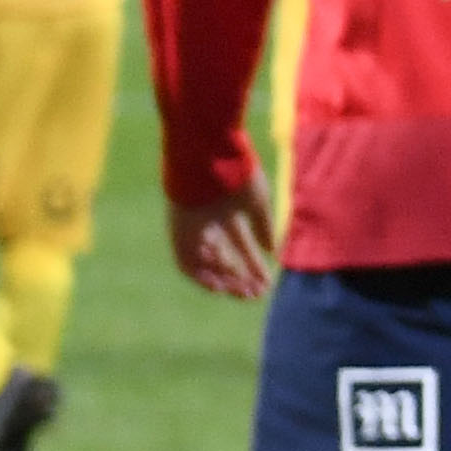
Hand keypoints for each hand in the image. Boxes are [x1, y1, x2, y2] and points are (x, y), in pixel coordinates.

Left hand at [168, 180, 275, 302]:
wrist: (209, 156)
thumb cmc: (235, 175)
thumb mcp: (257, 202)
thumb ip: (264, 227)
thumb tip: (272, 251)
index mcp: (230, 213)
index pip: (242, 246)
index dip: (254, 266)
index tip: (267, 283)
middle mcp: (211, 223)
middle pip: (225, 259)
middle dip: (241, 278)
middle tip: (256, 294)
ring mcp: (193, 228)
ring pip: (207, 263)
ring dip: (224, 280)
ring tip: (241, 291)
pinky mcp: (178, 231)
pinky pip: (186, 261)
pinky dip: (201, 274)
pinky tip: (219, 284)